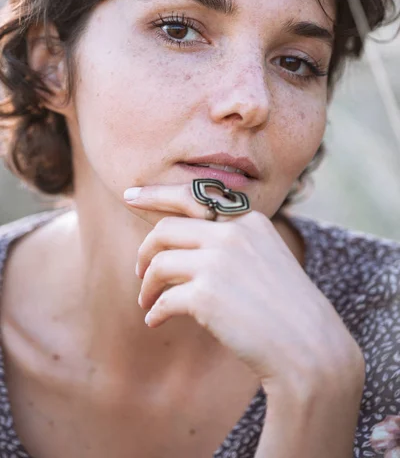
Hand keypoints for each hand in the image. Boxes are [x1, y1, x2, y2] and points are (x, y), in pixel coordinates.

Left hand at [125, 182, 363, 392]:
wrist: (309, 349)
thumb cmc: (285, 310)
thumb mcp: (263, 261)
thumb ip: (227, 246)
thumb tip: (176, 253)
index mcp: (249, 220)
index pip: (193, 197)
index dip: (155, 195)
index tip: (129, 196)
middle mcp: (233, 234)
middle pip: (167, 229)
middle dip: (145, 250)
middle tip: (141, 272)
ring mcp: (220, 261)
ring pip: (159, 263)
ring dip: (148, 286)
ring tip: (148, 302)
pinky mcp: (207, 294)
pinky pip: (164, 300)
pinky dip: (155, 311)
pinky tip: (155, 322)